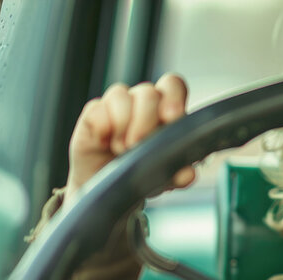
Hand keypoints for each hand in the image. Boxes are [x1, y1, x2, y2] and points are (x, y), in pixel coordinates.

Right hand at [65, 73, 195, 201]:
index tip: (171, 117)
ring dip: (122, 125)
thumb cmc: (142, 176)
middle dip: (145, 120)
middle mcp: (143, 103)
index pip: (173, 85)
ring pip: (120, 94)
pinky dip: (102, 127)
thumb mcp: (164, 179)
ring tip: (122, 149)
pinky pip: (97, 108)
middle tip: (138, 144)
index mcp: (167, 111)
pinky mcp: (93, 113)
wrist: (110, 190)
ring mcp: (117, 105)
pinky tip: (105, 143)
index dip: (173, 97)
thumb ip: (178, 174)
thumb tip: (189, 174)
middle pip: (148, 92)